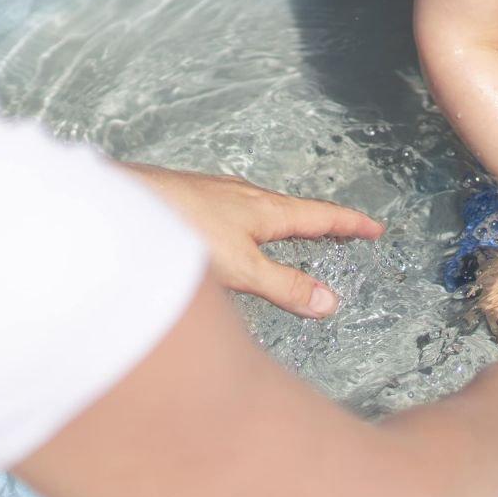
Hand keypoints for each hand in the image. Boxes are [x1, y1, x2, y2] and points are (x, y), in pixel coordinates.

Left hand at [123, 164, 383, 316]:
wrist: (122, 205)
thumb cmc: (180, 233)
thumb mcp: (240, 269)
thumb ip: (284, 287)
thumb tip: (330, 302)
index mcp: (266, 209)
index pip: (321, 216)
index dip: (350, 224)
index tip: (375, 228)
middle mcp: (244, 196)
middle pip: (293, 209)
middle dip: (320, 221)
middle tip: (342, 231)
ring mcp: (215, 194)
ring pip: (260, 208)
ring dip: (284, 221)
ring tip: (292, 232)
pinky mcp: (189, 199)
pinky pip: (234, 209)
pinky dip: (251, 222)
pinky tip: (231, 232)